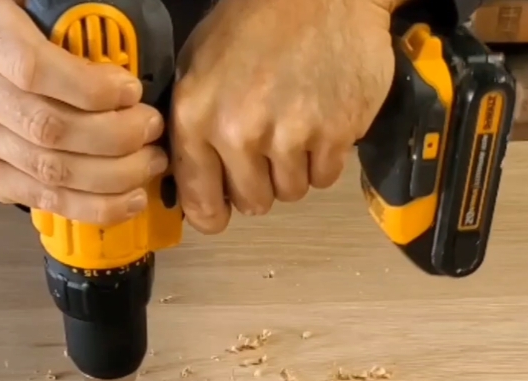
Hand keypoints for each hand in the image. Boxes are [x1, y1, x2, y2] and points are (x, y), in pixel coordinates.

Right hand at [0, 0, 167, 223]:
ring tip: (148, 163)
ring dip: (110, 176)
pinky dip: (90, 206)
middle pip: (44, 128)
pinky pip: (38, 197)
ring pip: (46, 171)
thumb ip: (74, 18)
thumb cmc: (25, 16)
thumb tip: (123, 55)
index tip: (131, 92)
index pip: (33, 70)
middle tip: (151, 129)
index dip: (89, 89)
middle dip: (112, 137)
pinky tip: (127, 200)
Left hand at [171, 0, 396, 233]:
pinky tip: (321, 119)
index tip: (222, 210)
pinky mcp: (333, 136)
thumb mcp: (202, 64)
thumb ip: (195, 126)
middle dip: (262, 182)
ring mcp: (289, 136)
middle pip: (253, 203)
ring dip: (295, 169)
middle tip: (270, 145)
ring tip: (297, 123)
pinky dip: (325, 157)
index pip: (201, 203)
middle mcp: (239, 132)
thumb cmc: (258, 20)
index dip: (214, 213)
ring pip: (290, 193)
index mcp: (197, 116)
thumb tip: (194, 180)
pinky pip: (324, 177)